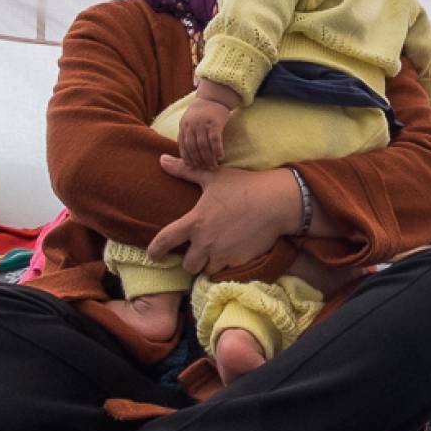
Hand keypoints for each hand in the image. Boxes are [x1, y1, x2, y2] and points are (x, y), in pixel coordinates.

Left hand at [147, 157, 297, 274]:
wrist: (276, 202)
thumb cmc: (244, 185)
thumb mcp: (213, 176)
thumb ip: (184, 171)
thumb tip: (161, 159)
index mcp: (195, 222)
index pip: (166, 241)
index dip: (155, 250)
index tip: (153, 255)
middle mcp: (206, 242)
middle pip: (188, 265)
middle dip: (191, 260)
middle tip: (198, 251)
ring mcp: (224, 254)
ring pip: (207, 271)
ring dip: (209, 264)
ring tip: (216, 253)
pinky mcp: (240, 261)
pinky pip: (228, 271)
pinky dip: (227, 265)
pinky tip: (233, 252)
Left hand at [178, 98, 230, 170]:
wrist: (214, 96)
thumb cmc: (201, 112)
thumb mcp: (189, 120)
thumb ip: (186, 134)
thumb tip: (183, 152)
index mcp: (184, 125)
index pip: (183, 145)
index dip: (187, 158)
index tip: (192, 168)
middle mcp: (192, 125)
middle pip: (193, 148)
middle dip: (198, 160)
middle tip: (204, 170)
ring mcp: (203, 124)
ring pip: (204, 146)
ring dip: (208, 158)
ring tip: (213, 166)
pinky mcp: (215, 123)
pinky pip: (215, 140)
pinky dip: (217, 150)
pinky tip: (221, 157)